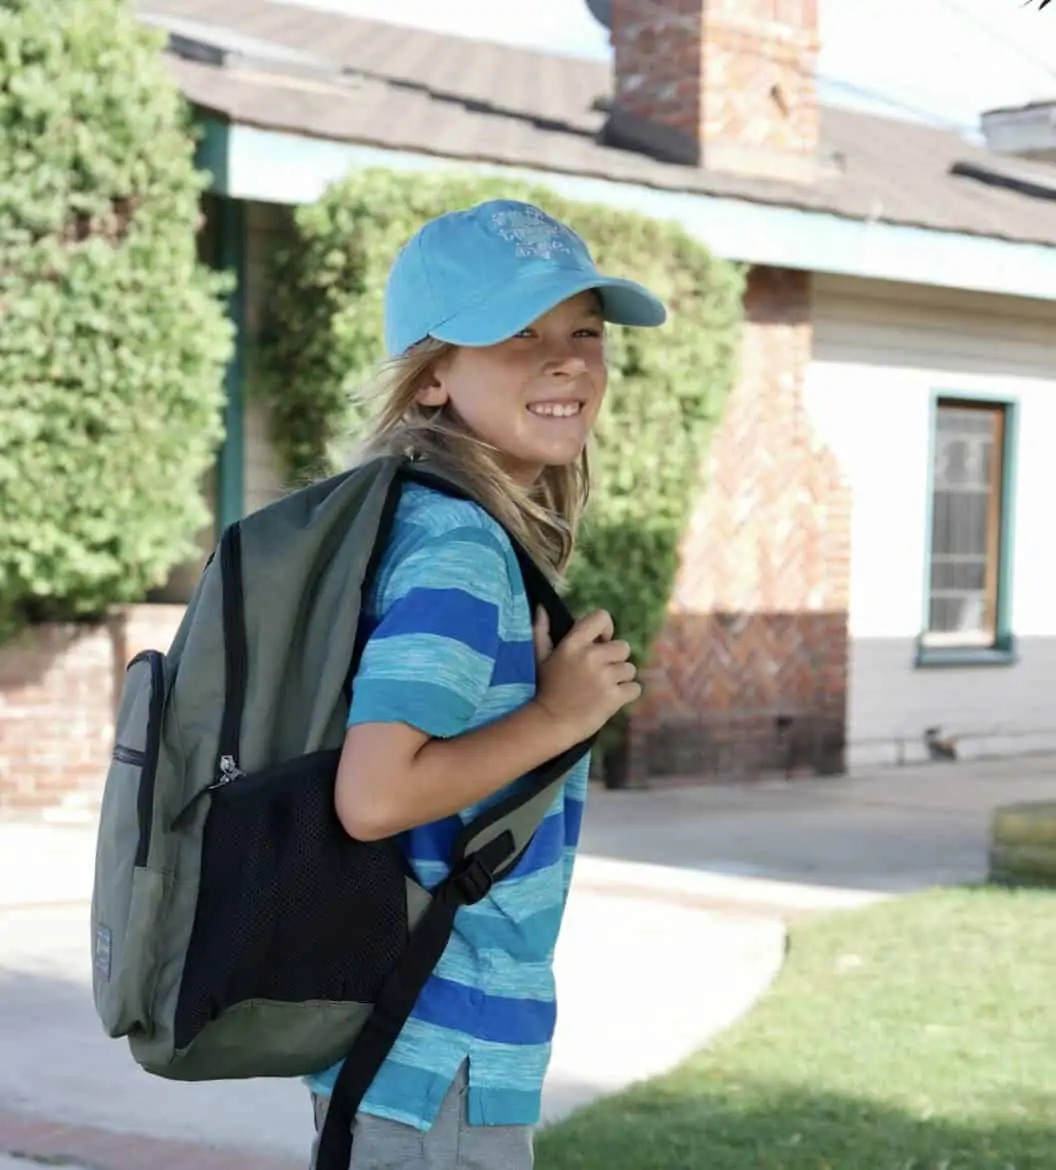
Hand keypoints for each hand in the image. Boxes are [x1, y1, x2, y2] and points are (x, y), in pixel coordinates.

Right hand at [533, 608, 640, 744]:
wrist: (550, 723)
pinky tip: (611, 698)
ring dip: (620, 678)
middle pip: (623, 646)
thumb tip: (542, 608)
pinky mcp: (614, 697)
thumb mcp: (541, 657)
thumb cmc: (546, 689)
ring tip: (603, 688)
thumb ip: (542, 631)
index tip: (600, 643)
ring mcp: (604, 677)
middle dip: (615, 659)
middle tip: (600, 672)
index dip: (606, 629)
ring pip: (630, 669)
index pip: (602, 617)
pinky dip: (627, 694)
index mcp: (573, 644)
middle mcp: (591, 657)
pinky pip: (635, 688)